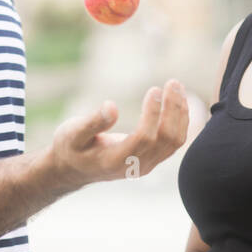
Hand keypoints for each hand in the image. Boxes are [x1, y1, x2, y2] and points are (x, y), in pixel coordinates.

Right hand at [47, 80, 188, 187]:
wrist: (73, 169)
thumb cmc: (70, 147)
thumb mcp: (73, 133)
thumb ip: (92, 122)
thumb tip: (112, 106)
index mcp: (115, 161)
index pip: (144, 138)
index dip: (152, 114)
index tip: (154, 89)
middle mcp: (136, 167)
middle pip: (165, 140)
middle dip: (172, 109)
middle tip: (173, 82)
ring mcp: (146, 165)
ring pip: (174, 141)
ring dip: (180, 113)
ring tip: (177, 86)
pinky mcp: (151, 160)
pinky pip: (173, 143)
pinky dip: (181, 121)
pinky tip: (180, 101)